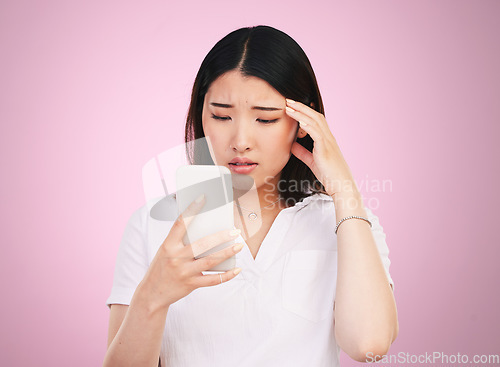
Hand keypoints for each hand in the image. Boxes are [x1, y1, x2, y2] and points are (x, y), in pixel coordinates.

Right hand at [139, 195, 242, 310]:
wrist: (152, 294)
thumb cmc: (162, 267)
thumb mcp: (166, 251)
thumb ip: (182, 241)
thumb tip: (205, 228)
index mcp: (168, 245)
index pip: (180, 223)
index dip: (192, 209)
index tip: (203, 198)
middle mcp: (175, 258)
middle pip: (202, 244)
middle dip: (221, 236)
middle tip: (235, 230)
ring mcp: (183, 272)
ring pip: (210, 261)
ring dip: (227, 252)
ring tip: (239, 246)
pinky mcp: (190, 284)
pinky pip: (212, 280)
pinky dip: (227, 275)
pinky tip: (237, 269)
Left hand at [285, 99, 356, 195]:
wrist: (341, 186)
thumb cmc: (329, 175)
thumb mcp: (312, 161)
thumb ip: (302, 152)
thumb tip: (292, 145)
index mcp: (326, 139)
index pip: (316, 120)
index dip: (304, 111)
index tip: (292, 106)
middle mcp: (329, 138)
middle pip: (315, 116)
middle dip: (301, 107)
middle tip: (288, 100)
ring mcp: (328, 143)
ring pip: (315, 122)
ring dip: (301, 113)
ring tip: (289, 107)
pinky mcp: (326, 150)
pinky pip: (317, 134)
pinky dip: (308, 126)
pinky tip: (299, 121)